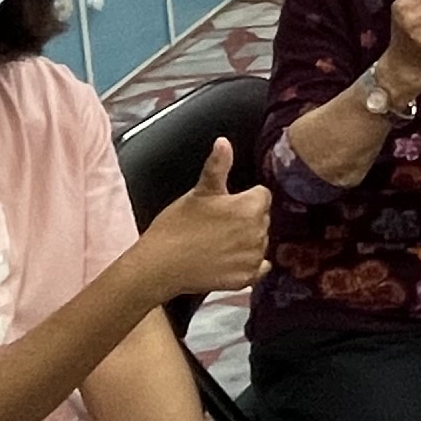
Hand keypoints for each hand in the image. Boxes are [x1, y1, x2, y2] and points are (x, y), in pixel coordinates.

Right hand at [133, 135, 271, 301]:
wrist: (159, 265)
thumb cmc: (176, 227)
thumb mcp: (198, 192)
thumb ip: (218, 166)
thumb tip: (224, 142)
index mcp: (250, 208)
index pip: (262, 195)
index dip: (243, 198)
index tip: (226, 205)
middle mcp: (258, 233)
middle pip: (262, 219)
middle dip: (245, 219)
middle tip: (217, 224)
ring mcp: (253, 258)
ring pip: (260, 242)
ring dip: (245, 241)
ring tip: (217, 242)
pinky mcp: (246, 279)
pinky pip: (258, 267)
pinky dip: (246, 264)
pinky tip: (226, 260)